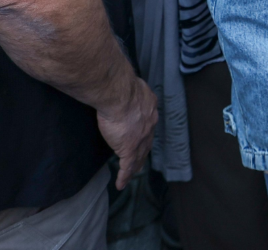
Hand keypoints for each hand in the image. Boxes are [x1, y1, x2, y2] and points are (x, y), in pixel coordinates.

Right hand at [96, 74, 157, 189]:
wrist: (119, 95)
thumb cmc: (119, 86)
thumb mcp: (128, 85)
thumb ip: (125, 88)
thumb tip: (117, 83)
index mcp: (149, 107)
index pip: (148, 122)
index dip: (145, 130)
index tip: (142, 134)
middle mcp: (150, 123)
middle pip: (147, 141)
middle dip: (144, 150)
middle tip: (140, 158)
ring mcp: (141, 137)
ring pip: (139, 156)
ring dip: (135, 165)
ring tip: (132, 173)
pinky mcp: (129, 148)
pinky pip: (127, 166)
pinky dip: (124, 176)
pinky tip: (121, 184)